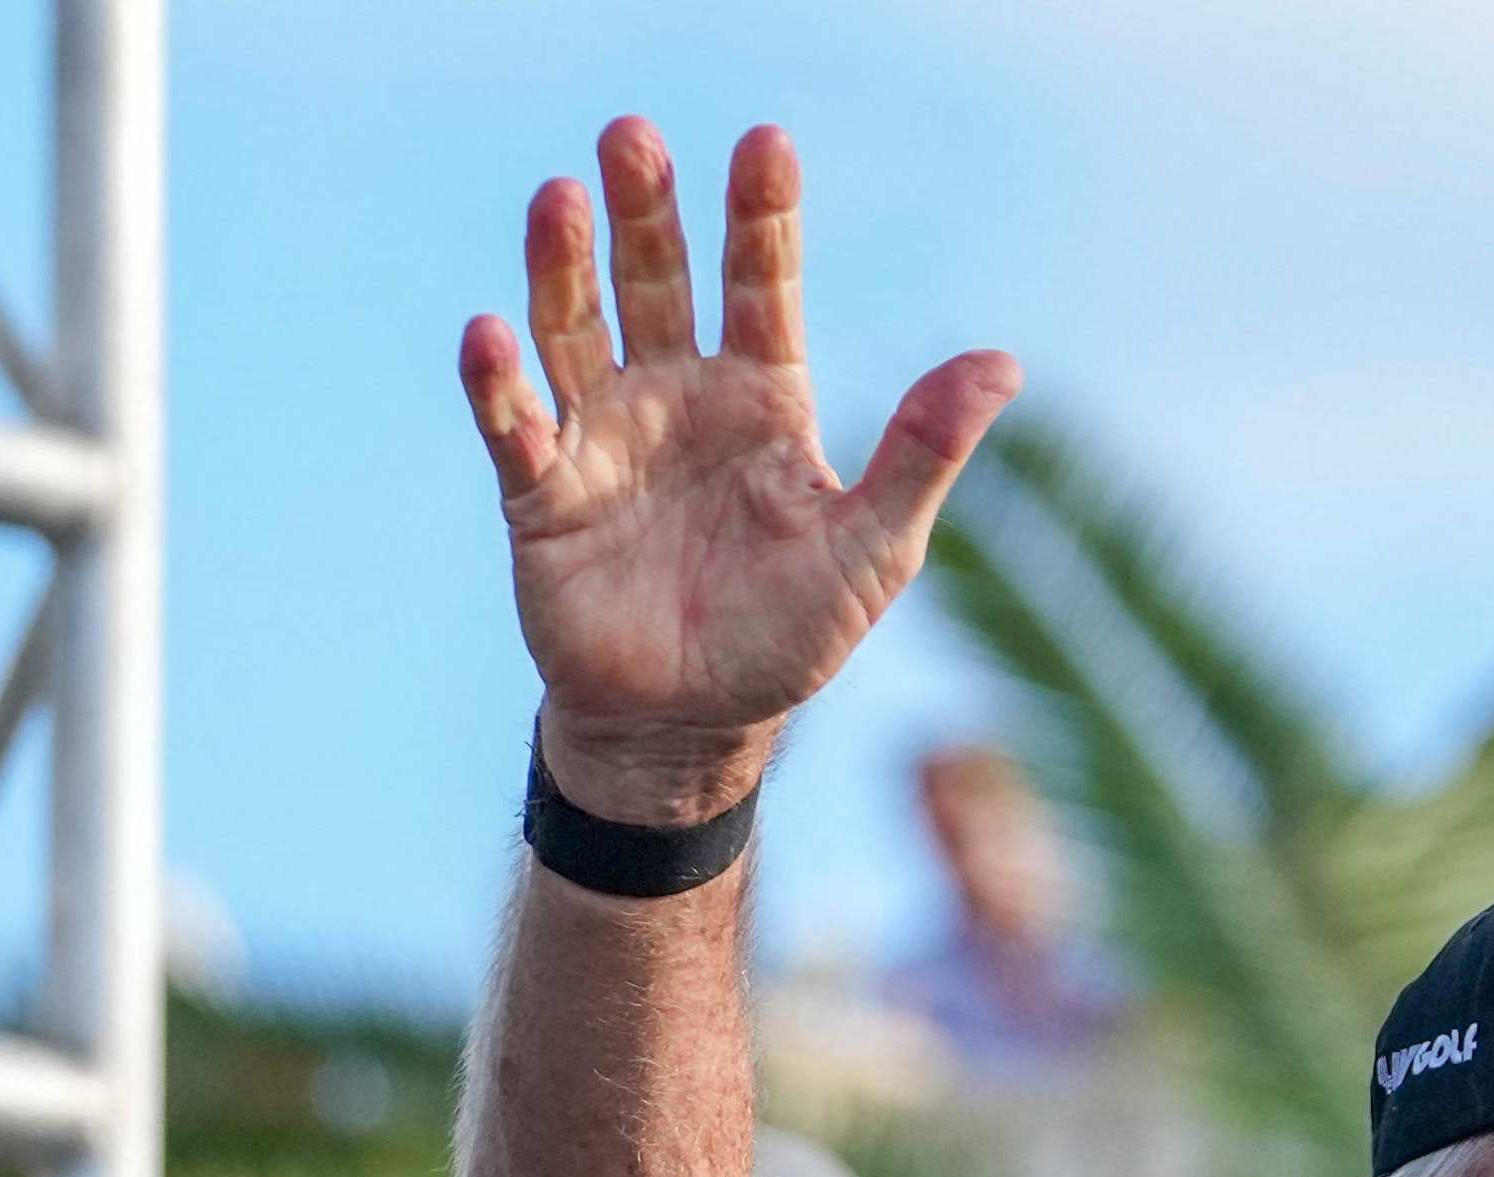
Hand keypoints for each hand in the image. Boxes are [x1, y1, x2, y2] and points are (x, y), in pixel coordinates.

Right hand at [456, 120, 1020, 822]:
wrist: (694, 725)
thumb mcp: (876, 548)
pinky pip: (516, 428)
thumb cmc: (790, 634)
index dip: (762, 219)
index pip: (760, 288)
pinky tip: (489, 333)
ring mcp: (604, 439)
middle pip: (655, 282)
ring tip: (559, 198)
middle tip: (631, 134)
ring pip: (575, 331)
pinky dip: (501, 384)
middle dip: (645, 211)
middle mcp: (676, 399)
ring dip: (561, 268)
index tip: (765, 143)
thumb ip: (925, 452)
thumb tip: (1004, 362)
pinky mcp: (544, 496)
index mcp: (762, 401)